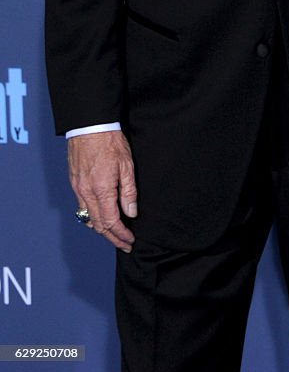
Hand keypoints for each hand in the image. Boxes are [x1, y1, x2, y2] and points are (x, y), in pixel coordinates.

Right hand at [68, 130, 137, 251]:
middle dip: (112, 237)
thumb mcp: (127, 165)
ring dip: (102, 229)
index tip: (130, 240)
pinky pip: (82, 208)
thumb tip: (131, 212)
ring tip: (114, 235)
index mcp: (102, 190)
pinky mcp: (75, 183)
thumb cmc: (110, 142)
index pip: (111, 222)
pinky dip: (92, 217)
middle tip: (124, 244)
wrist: (90, 127)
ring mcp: (79, 189)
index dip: (121, 234)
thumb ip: (129, 191)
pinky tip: (100, 218)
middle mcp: (87, 193)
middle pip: (99, 225)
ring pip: (89, 218)